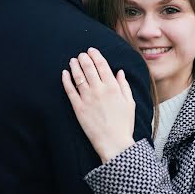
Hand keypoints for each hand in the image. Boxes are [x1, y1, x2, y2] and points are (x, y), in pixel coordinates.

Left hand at [62, 48, 135, 162]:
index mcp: (113, 87)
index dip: (96, 55)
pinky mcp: (78, 108)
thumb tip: (120, 72)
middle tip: (81, 54)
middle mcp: (99, 90)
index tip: (92, 50)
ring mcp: (87, 99)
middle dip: (84, 58)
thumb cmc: (124, 124)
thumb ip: (124, 86)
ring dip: (75, 66)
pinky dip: (66, 80)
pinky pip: (70, 91)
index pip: (102, 65)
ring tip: (73, 60)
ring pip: (78, 77)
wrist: (114, 142)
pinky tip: (64, 73)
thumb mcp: (130, 103)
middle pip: (89, 68)